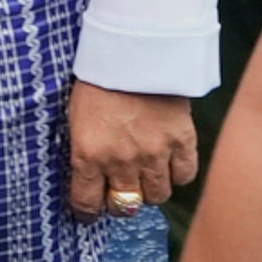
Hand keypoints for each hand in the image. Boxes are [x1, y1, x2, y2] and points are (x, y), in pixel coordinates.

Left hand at [71, 82, 195, 218]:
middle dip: (121, 202)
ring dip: (150, 189)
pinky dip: (177, 173)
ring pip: (157, 196)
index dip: (88, 213)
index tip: (90, 212)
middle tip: (121, 190)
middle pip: (125, 206)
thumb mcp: (77, 116)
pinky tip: (170, 163)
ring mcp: (154, 153)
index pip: (87, 204)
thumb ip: (85, 149)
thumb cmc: (100, 77)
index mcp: (88, 154)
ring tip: (147, 174)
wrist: (135, 48)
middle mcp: (121, 161)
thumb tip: (90, 176)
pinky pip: (184, 176)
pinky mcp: (181, 141)